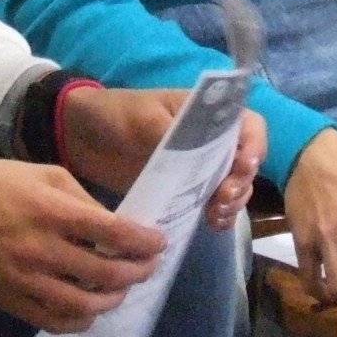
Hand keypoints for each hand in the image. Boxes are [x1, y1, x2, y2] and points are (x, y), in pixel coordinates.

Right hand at [0, 154, 166, 332]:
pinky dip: (79, 321)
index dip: (143, 242)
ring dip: (112, 300)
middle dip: (137, 272)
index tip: (159, 244)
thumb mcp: (42, 172)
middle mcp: (42, 249)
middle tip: (147, 267)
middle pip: (106, 273)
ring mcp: (26, 280)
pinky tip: (88, 311)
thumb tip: (112, 224)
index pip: (113, 233)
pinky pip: (54, 322)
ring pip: (84, 306)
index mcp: (51, 210)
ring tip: (120, 290)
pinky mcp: (11, 300)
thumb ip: (80, 198)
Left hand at [57, 88, 266, 228]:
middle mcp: (211, 140)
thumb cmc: (115, 114)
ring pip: (234, 186)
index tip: (243, 167)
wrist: (82, 137)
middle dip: (242, 182)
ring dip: (234, 203)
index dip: (254, 146)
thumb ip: (171, 132)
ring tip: (215, 215)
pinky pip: (212, 204)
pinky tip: (211, 224)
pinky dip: (219, 215)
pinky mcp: (185, 190)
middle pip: (246, 161)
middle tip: (222, 198)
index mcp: (206, 113)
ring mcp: (199, 167)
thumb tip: (198, 149)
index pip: (249, 125)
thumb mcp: (142, 117)